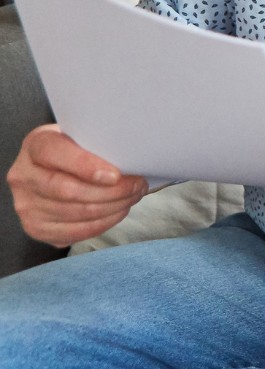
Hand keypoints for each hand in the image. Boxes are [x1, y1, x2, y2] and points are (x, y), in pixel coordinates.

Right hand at [6, 125, 147, 246]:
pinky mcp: (36, 228)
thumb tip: (132, 156)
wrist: (56, 170)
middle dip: (111, 191)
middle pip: (68, 190)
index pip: (54, 153)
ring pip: (75, 213)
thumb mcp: (83, 136)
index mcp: (35, 145)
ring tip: (133, 197)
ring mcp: (26, 205)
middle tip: (137, 185)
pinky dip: (104, 223)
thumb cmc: (78, 150)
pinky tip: (118, 211)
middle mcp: (23, 176)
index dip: (85, 165)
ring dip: (113, 207)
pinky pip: (75, 232)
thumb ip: (97, 143)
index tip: (115, 175)